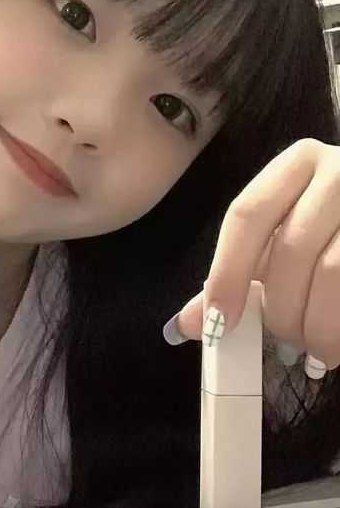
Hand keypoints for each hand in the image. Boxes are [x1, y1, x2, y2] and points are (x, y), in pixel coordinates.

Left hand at [164, 138, 339, 379]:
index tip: (219, 323)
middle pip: (293, 248)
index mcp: (297, 164)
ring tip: (315, 348)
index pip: (247, 215)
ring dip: (318, 324)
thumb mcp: (280, 233)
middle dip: (281, 307)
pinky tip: (338, 342)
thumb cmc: (330, 223)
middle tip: (282, 340)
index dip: (228, 273)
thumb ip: (235, 272)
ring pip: (335, 270)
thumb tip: (186, 324)